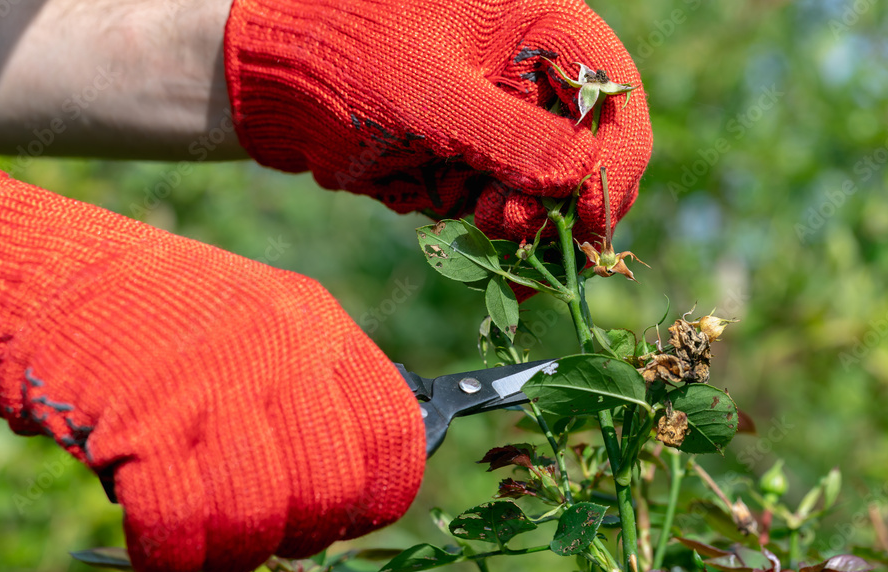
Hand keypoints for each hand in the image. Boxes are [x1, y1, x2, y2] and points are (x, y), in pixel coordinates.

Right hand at [0, 168, 425, 571]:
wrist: (58, 275)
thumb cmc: (170, 314)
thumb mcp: (267, 321)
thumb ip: (318, 387)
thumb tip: (357, 483)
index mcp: (318, 328)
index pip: (393, 435)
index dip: (377, 497)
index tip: (348, 518)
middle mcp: (277, 355)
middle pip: (330, 491)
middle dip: (301, 537)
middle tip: (267, 537)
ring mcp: (210, 388)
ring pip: (256, 520)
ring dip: (232, 557)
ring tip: (206, 550)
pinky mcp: (140, 424)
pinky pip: (176, 530)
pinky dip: (168, 567)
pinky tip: (161, 569)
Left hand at [224, 0, 651, 240]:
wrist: (274, 83)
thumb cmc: (345, 62)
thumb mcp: (429, 98)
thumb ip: (511, 137)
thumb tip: (581, 179)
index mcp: (540, 25)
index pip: (613, 100)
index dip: (610, 166)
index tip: (581, 221)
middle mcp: (534, 70)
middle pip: (589, 152)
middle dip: (557, 203)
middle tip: (507, 230)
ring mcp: (505, 115)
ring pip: (547, 188)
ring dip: (519, 219)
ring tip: (477, 221)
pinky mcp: (476, 151)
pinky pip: (504, 199)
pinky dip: (487, 219)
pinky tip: (453, 211)